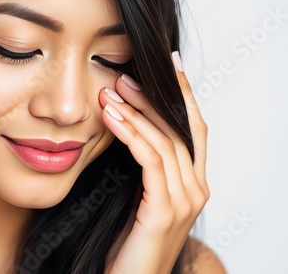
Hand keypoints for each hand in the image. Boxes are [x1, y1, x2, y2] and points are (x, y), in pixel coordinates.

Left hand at [99, 53, 208, 273]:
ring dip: (138, 112)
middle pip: (181, 130)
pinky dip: (132, 136)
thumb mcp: (135, 195)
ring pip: (166, 142)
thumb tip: (123, 125)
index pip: (192, 129)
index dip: (183, 96)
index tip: (168, 67)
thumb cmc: (127, 240)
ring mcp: (184, 201)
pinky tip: (113, 118)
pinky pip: (151, 162)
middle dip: (155, 99)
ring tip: (112, 92)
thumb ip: (140, 165)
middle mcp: (196, 188)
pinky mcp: (165, 211)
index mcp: (191, 183)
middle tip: (126, 76)